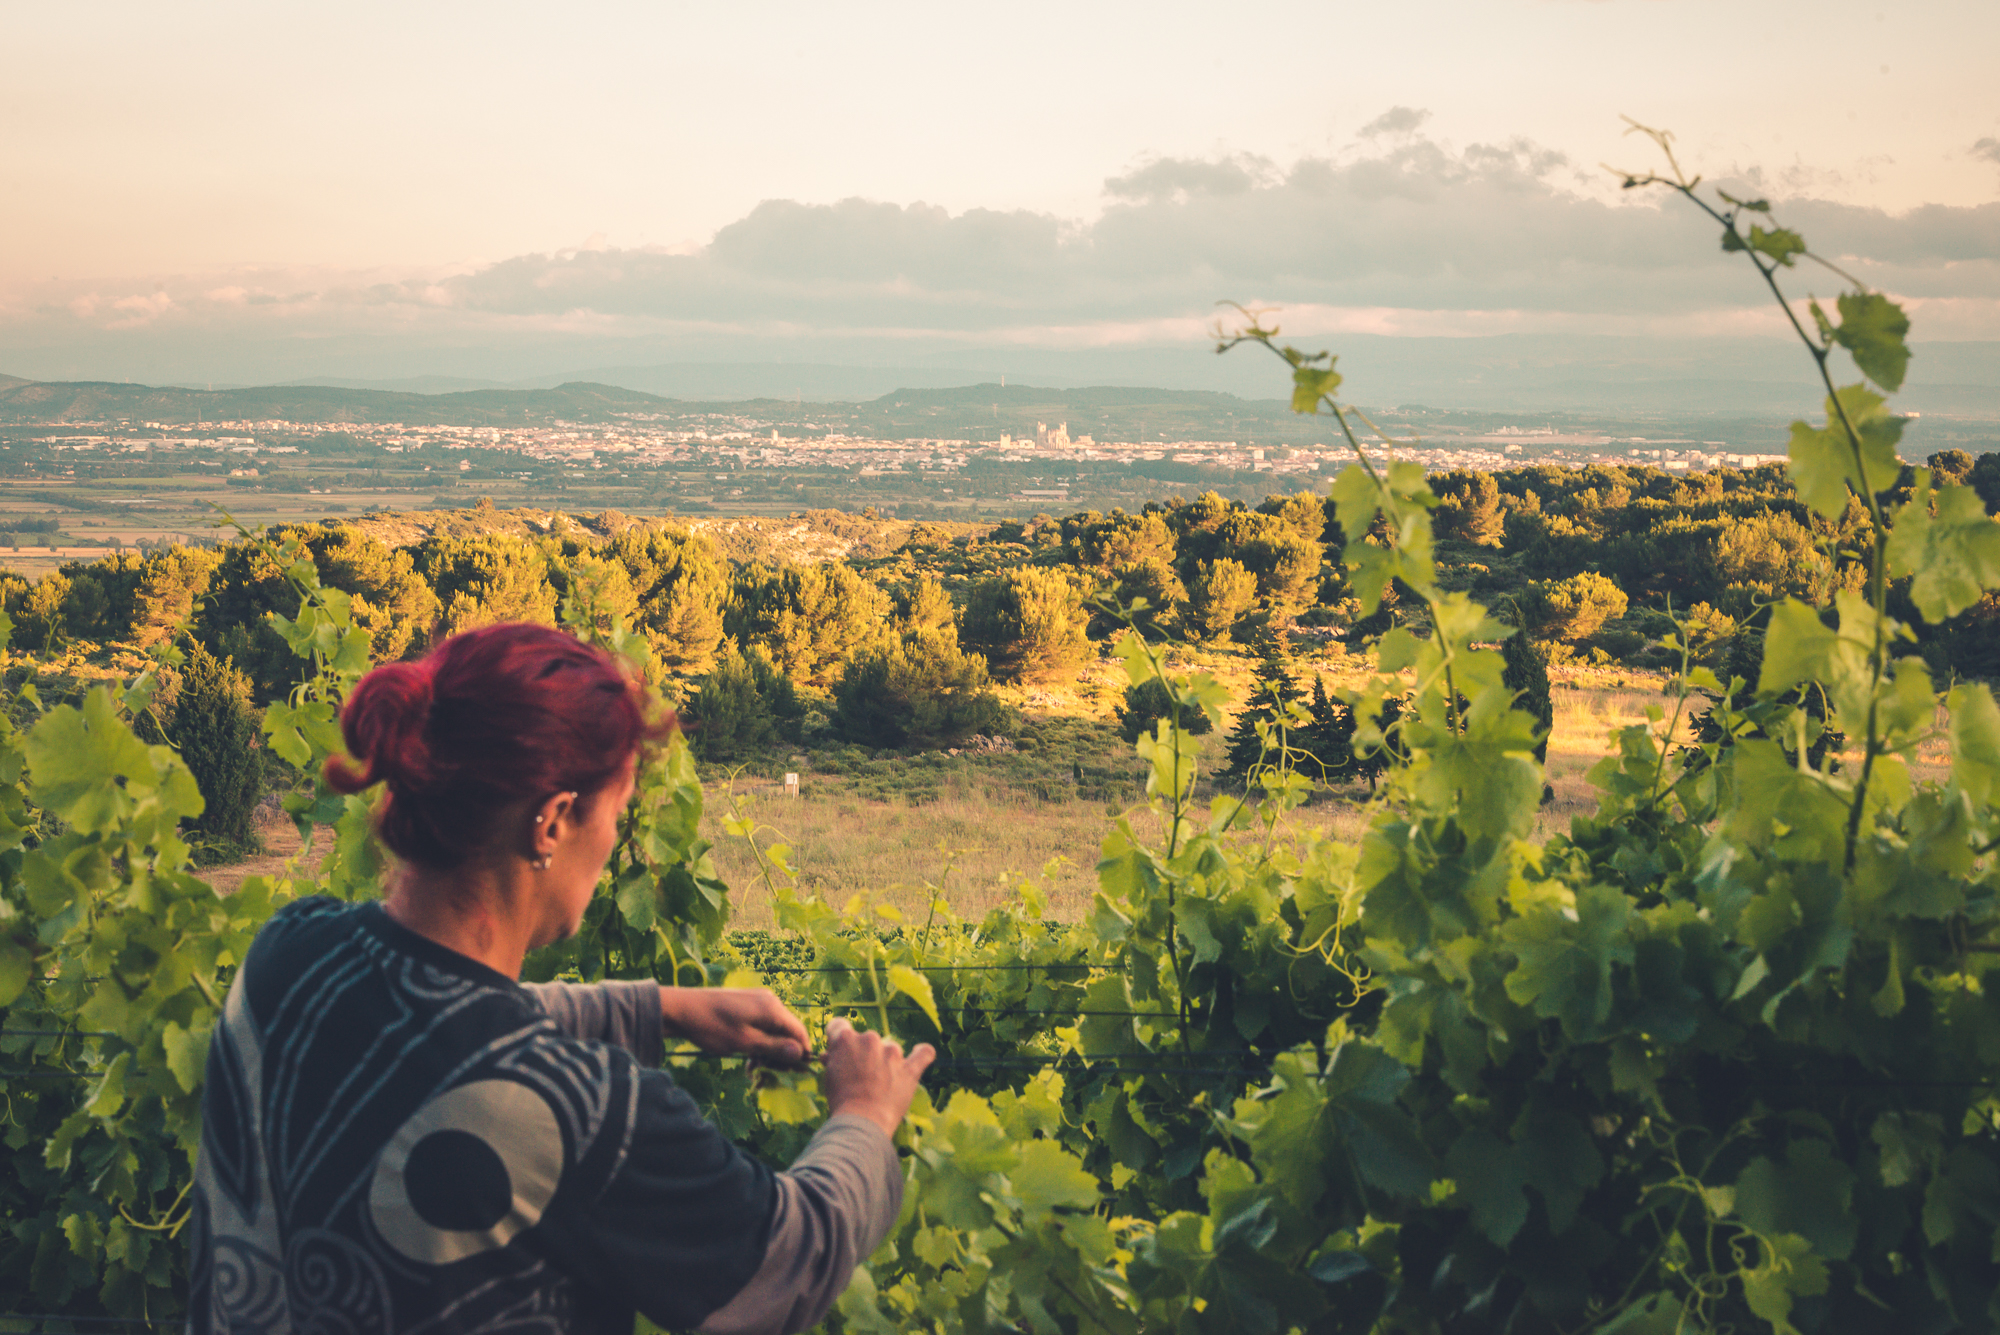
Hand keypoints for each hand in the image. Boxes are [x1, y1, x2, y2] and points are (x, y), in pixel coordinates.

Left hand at [659, 987, 811, 1066]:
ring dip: (768, 1050)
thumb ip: (773, 1048)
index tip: (796, 1073)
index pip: (799, 1031)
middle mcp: (770, 1001)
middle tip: (768, 1074)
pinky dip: (758, 1040)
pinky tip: (747, 1056)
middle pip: (787, 1031)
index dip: (801, 1053)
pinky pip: (761, 1024)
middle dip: (781, 1054)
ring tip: (753, 1069)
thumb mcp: (744, 1042)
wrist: (680, 1009)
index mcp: (772, 1008)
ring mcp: (757, 1001)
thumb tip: (800, 1053)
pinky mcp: (746, 1004)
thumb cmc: (712, 1027)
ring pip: (773, 1029)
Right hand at [821, 1017, 933, 1138]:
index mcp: (846, 1038)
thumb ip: (833, 1060)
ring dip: (885, 1061)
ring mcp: (892, 1052)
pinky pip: (923, 1054)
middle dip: (862, 1054)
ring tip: (880, 1085)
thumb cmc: (841, 1101)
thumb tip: (830, 1056)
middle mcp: (869, 1039)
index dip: (837, 1039)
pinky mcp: (909, 1068)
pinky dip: (922, 1053)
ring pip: (889, 1049)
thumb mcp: (829, 1077)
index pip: (839, 1026)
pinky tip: (920, 1053)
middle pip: (866, 1039)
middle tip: (858, 1077)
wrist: (861, 1121)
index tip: (838, 1052)